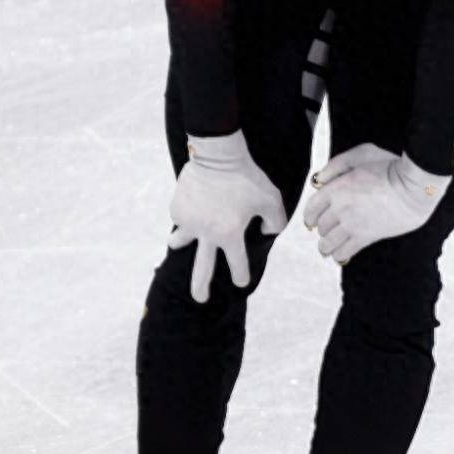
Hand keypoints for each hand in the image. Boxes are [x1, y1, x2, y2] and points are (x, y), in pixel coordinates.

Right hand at [168, 129, 287, 302]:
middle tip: (200, 299)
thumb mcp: (271, 199)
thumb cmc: (246, 177)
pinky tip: (192, 201)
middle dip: (201, 287)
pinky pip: (180, 216)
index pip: (238, 264)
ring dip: (180, 244)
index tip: (242, 281)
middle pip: (202, 269)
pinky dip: (185, 213)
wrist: (217, 155)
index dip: (242, 275)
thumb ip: (276, 221)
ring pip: (180, 241)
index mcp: (230, 235)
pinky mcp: (177, 208)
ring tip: (178, 245)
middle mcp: (207, 234)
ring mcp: (189, 222)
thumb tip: (268, 233)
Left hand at [302, 142, 452, 264]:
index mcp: (336, 188)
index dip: (309, 215)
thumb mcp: (361, 153)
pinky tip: (340, 254)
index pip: (312, 208)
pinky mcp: (366, 238)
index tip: (311, 220)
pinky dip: (339, 255)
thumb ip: (337, 164)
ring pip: (327, 243)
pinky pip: (343, 253)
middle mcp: (340, 209)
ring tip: (329, 246)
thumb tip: (320, 179)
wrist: (413, 188)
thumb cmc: (389, 167)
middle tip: (327, 229)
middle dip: (322, 228)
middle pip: (320, 226)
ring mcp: (352, 225)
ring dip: (326, 245)